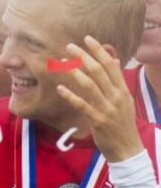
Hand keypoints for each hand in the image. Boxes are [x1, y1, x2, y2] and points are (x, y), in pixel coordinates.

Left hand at [56, 36, 144, 162]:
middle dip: (84, 56)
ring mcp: (108, 109)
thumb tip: (114, 60)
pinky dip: (70, 96)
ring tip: (63, 62)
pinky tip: (59, 88)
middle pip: (99, 71)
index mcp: (122, 90)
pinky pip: (82, 105)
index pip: (111, 65)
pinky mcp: (98, 121)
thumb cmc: (122, 123)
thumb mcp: (125, 100)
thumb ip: (117, 81)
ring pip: (90, 85)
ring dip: (75, 72)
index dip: (99, 51)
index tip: (87, 38)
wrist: (128, 149)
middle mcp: (116, 97)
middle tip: (69, 46)